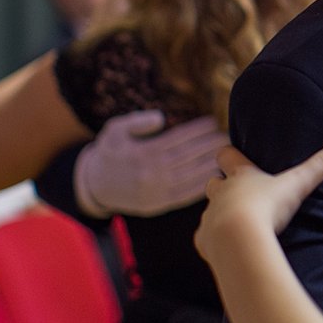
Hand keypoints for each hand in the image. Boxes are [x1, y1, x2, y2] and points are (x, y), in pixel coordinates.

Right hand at [75, 110, 229, 216]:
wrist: (95, 186)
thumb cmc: (109, 152)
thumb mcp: (115, 130)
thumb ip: (137, 122)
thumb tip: (161, 117)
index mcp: (143, 152)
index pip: (177, 138)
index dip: (198, 130)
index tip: (212, 121)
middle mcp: (152, 173)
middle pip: (188, 156)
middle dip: (210, 144)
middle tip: (227, 134)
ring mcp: (157, 191)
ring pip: (191, 175)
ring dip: (211, 163)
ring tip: (227, 152)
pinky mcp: (159, 204)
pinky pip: (186, 194)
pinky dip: (203, 185)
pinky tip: (217, 175)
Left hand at [195, 142, 322, 262]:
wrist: (238, 241)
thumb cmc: (267, 208)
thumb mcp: (298, 185)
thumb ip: (320, 166)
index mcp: (240, 176)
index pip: (226, 155)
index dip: (230, 155)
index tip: (234, 156)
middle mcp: (220, 193)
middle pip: (213, 183)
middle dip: (222, 186)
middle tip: (239, 193)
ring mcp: (209, 217)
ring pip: (210, 211)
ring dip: (221, 214)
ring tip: (238, 224)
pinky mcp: (204, 241)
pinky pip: (206, 238)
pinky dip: (215, 241)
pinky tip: (230, 247)